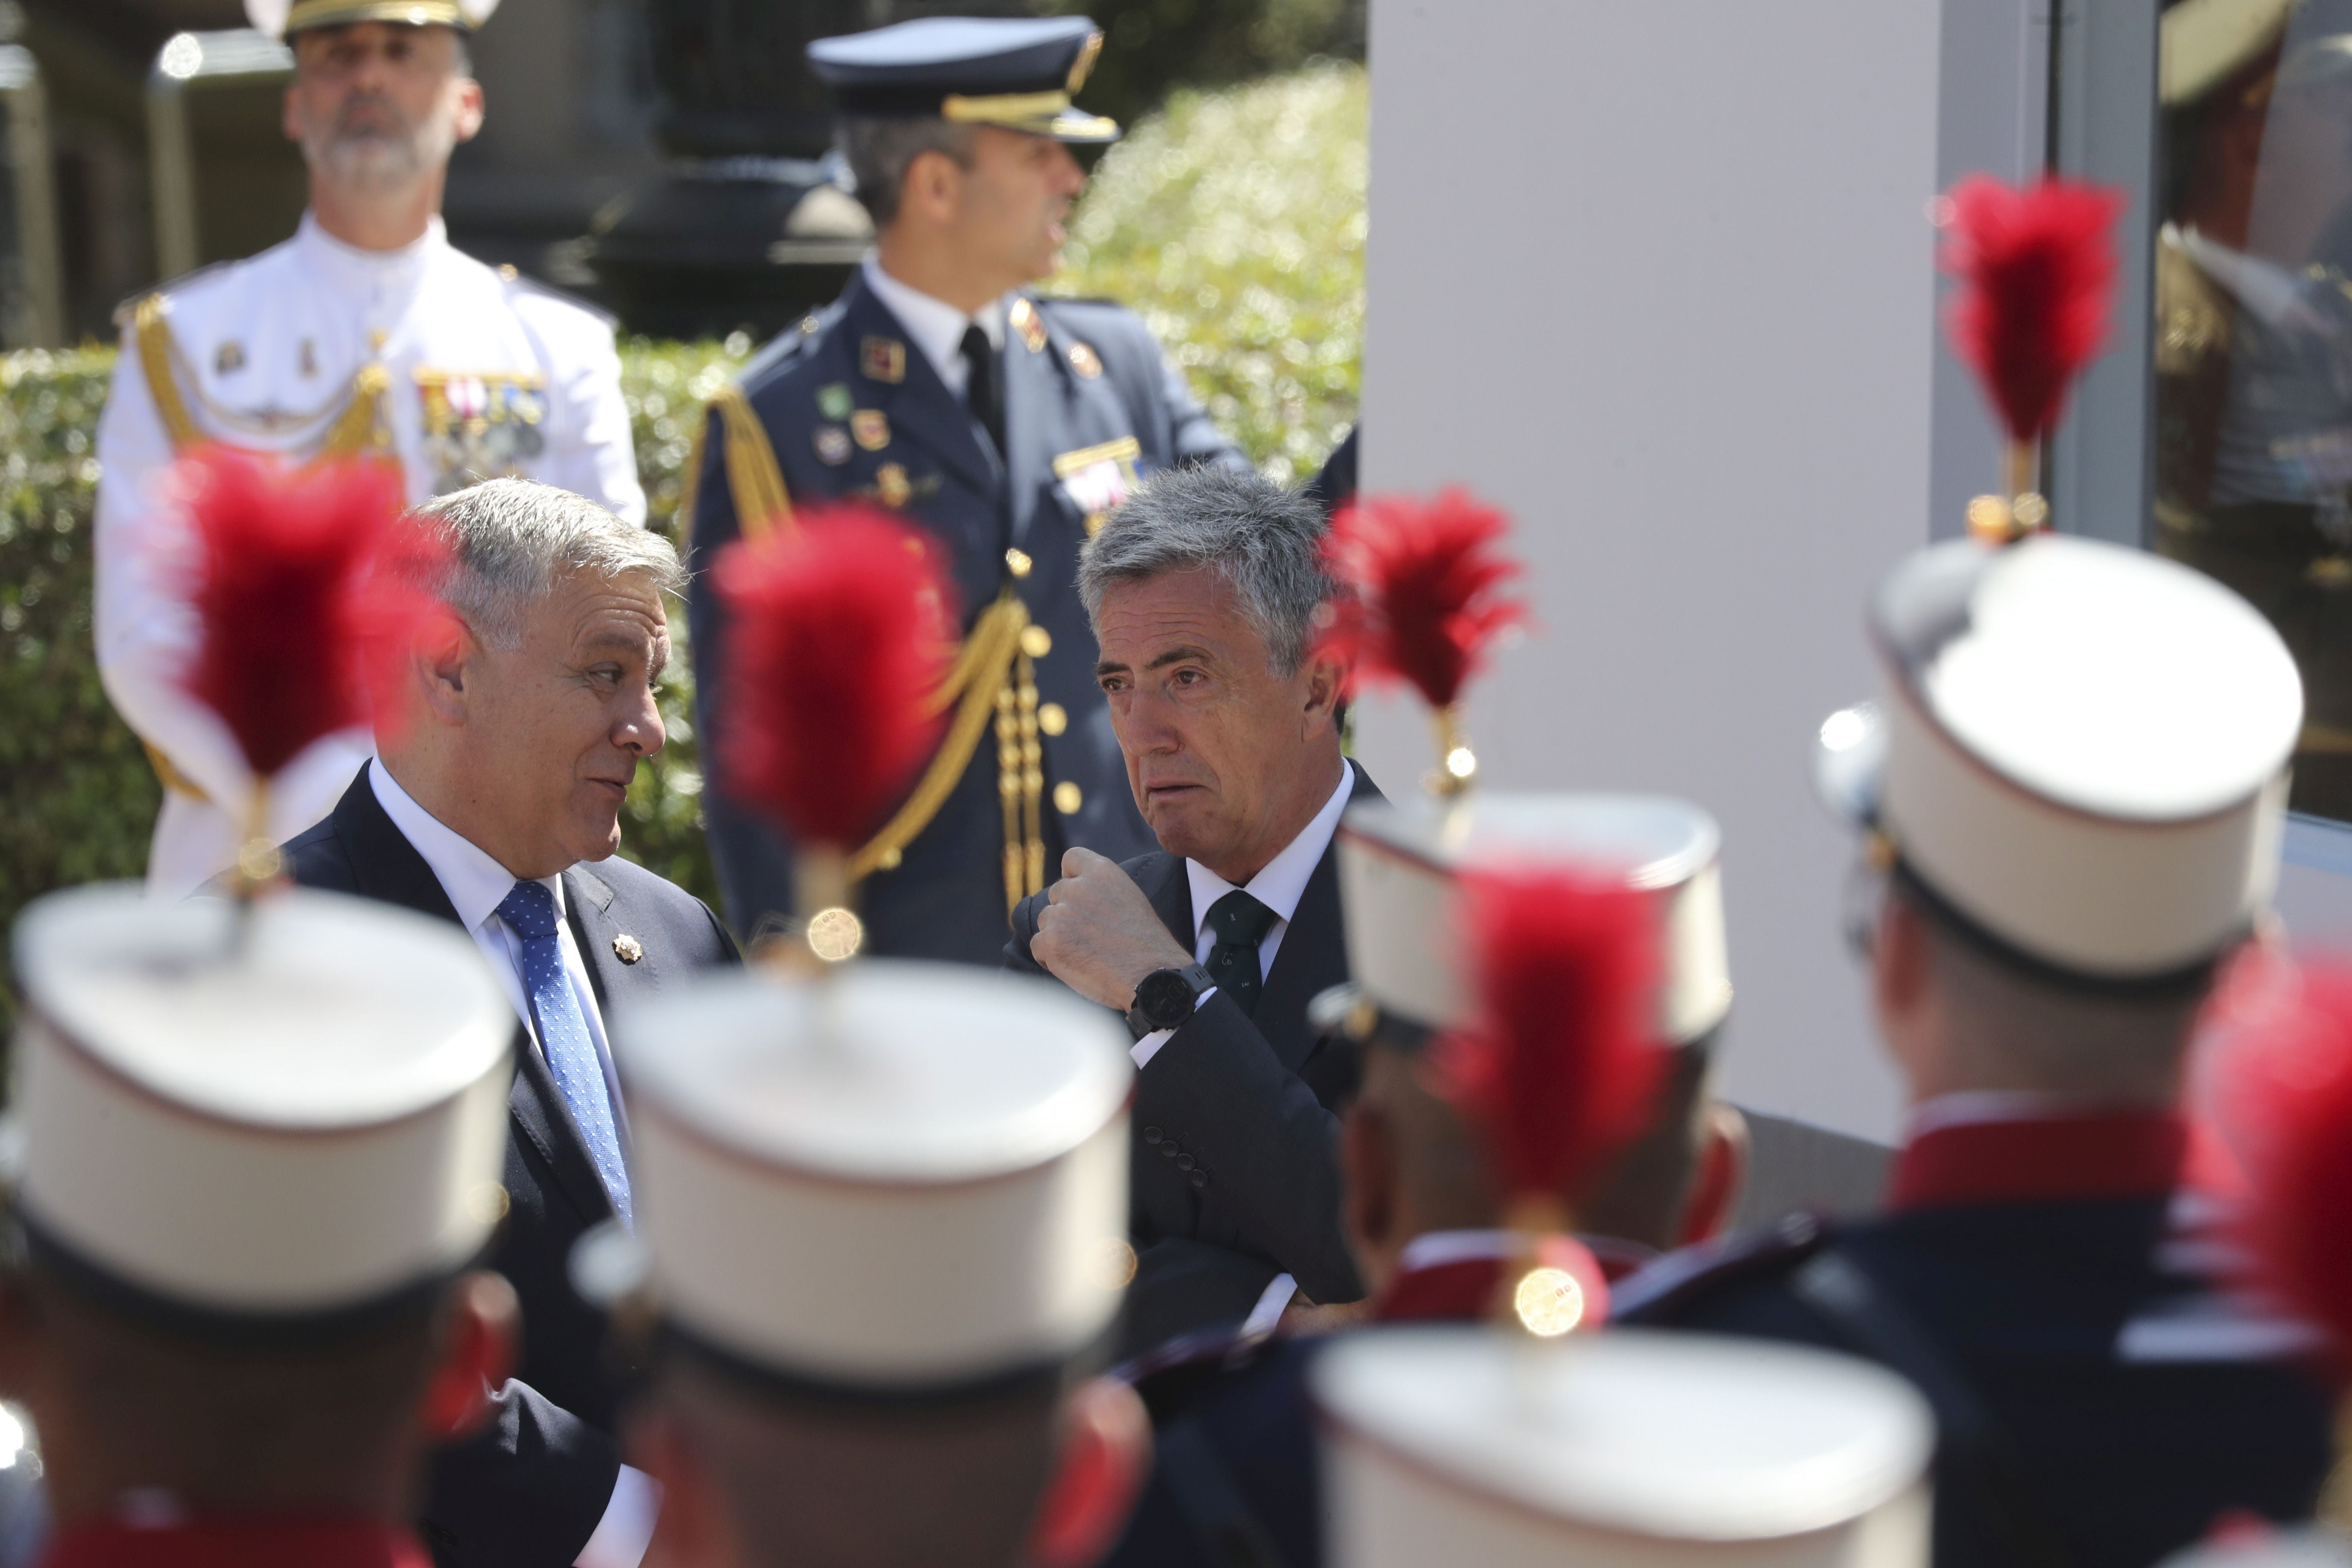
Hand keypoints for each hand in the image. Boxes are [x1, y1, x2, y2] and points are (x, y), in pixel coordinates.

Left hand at [1031, 847, 1193, 1011]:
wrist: (1150, 976)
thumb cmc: (1146, 944)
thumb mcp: (1130, 898)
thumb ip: (1102, 889)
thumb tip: (1078, 892)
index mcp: (1101, 871)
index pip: (1071, 858)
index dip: (1072, 877)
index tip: (1078, 894)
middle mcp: (1077, 887)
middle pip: (1056, 894)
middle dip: (1066, 912)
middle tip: (1089, 935)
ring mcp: (1061, 914)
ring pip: (1046, 921)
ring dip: (1058, 935)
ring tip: (1086, 953)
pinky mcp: (1050, 942)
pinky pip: (1038, 946)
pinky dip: (1050, 958)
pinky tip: (1074, 966)